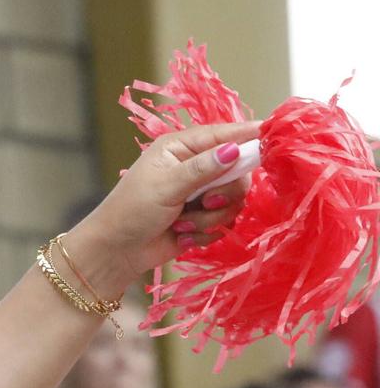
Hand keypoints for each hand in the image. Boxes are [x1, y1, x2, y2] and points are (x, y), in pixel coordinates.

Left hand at [62, 119, 260, 294]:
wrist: (114, 253)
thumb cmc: (130, 212)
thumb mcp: (166, 186)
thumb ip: (203, 169)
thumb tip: (235, 149)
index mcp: (180, 148)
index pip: (224, 134)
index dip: (250, 136)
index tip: (274, 139)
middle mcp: (195, 167)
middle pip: (238, 171)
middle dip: (224, 192)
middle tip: (206, 202)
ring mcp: (200, 194)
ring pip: (234, 201)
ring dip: (210, 218)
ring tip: (182, 224)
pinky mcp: (203, 219)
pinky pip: (225, 224)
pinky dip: (205, 233)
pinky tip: (182, 236)